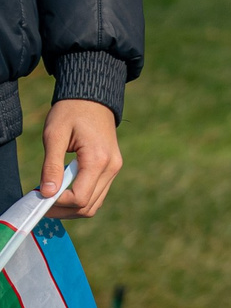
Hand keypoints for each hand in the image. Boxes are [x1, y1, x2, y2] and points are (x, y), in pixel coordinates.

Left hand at [41, 98, 121, 218]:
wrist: (94, 97)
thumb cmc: (71, 112)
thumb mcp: (54, 135)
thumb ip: (51, 166)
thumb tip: (47, 194)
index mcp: (98, 159)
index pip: (79, 198)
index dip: (58, 203)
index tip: (40, 195)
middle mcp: (111, 167)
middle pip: (88, 206)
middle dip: (63, 210)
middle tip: (41, 201)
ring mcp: (114, 168)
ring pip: (94, 204)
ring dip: (72, 208)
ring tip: (52, 196)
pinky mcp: (112, 168)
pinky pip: (98, 194)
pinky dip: (81, 199)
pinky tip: (65, 189)